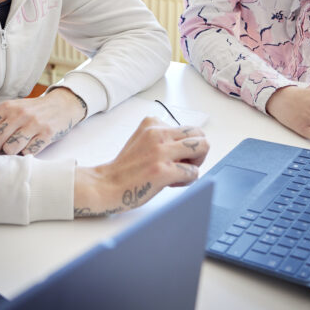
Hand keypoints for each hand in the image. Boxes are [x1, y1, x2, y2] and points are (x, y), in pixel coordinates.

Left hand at [0, 87, 84, 155]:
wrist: (61, 105)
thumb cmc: (32, 111)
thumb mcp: (11, 112)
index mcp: (7, 107)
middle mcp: (19, 114)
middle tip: (4, 147)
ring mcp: (33, 124)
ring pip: (10, 149)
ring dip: (11, 153)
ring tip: (17, 147)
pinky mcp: (46, 134)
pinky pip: (28, 153)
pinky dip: (26, 154)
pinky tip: (29, 147)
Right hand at [73, 117, 208, 216]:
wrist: (106, 185)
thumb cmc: (125, 169)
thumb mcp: (142, 140)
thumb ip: (162, 137)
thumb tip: (188, 145)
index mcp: (152, 125)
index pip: (188, 129)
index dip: (186, 145)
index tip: (174, 157)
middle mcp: (158, 134)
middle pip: (199, 134)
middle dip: (197, 152)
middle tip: (183, 164)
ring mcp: (161, 152)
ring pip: (202, 148)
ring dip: (195, 164)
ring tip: (178, 173)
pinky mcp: (163, 170)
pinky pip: (193, 172)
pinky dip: (187, 181)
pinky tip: (170, 183)